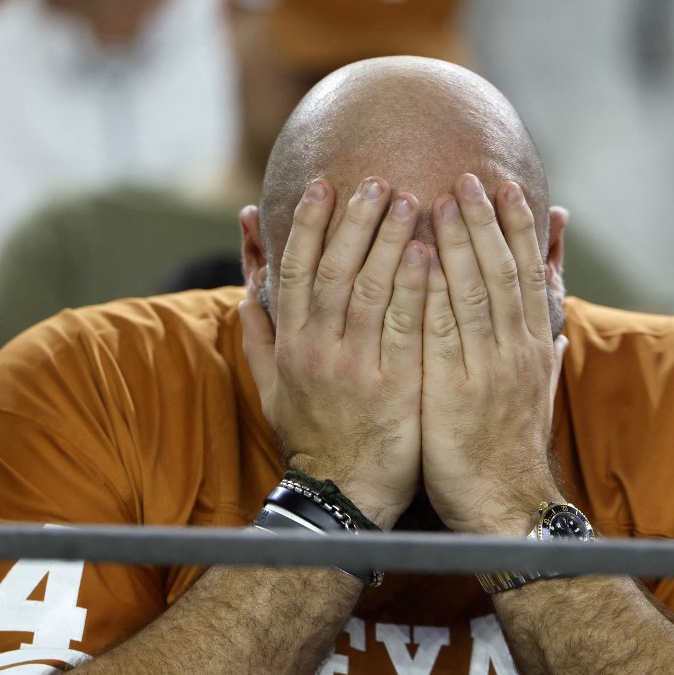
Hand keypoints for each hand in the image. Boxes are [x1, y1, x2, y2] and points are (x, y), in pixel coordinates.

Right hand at [239, 177, 429, 529]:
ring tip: (409, 199)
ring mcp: (356, 367)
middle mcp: (319, 349)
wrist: (342, 495)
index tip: (322, 185)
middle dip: (354, 220)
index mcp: (292, 344)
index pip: (295, 271)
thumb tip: (244, 296)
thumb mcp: (270, 391)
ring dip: (388, 240)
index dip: (308, 225)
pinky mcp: (394, 386)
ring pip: (370, 289)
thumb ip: (258, 340)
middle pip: (334, 269)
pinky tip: (429, 253)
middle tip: (376, 179)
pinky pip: (405, 327)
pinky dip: (416, 287)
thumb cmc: (311, 438)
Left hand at [421, 174, 562, 534]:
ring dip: (459, 242)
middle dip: (485, 222)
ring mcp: (486, 370)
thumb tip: (560, 328)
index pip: (529, 276)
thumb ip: (547, 357)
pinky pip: (440, 332)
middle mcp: (515, 352)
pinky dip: (431, 291)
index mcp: (533, 349)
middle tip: (469, 177)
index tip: (507, 189)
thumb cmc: (512, 449)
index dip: (518, 230)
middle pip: (502, 273)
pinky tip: (415, 258)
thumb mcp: (539, 397)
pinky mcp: (452, 392)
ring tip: (441, 199)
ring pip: (474, 292)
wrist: (505, 507)